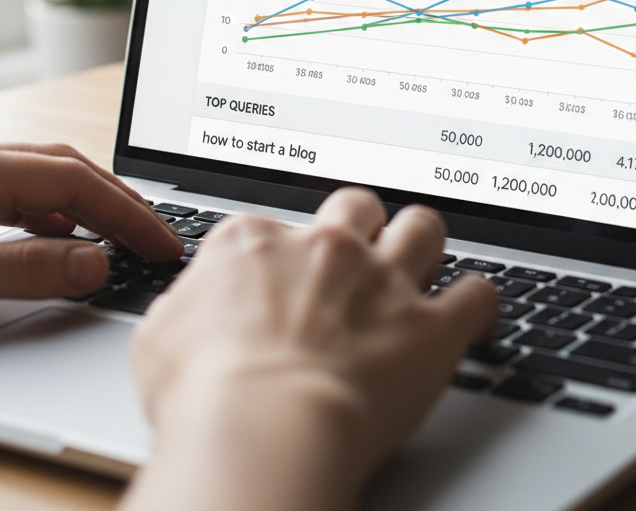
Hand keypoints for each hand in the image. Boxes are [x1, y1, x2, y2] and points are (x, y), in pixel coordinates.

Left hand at [0, 141, 182, 332]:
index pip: (74, 182)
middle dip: (116, 200)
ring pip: (35, 176)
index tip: (160, 243)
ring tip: (114, 237)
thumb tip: (94, 261)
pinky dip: (44, 212)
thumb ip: (22, 268)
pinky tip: (47, 236)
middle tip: (152, 236)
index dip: (126, 213)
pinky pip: (6, 191)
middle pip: (63, 167)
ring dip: (82, 204)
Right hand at [123, 187, 496, 510]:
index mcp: (257, 241)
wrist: (260, 430)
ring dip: (422, 242)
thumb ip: (182, 306)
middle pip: (357, 206)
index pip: (276, 223)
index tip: (285, 275)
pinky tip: (471, 310)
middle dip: (361, 224)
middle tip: (359, 253)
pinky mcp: (429, 328)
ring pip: (423, 227)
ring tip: (420, 262)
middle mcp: (325, 248)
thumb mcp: (158, 338)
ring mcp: (381, 282)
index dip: (282, 251)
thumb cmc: (203, 392)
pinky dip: (478, 302)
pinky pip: (476, 294)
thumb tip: (188, 304)